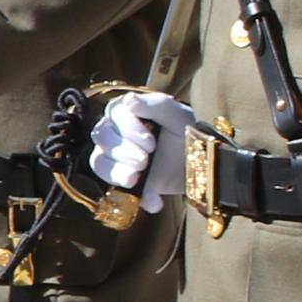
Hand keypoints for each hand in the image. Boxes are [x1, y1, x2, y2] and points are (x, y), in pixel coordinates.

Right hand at [86, 89, 193, 210]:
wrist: (203, 164)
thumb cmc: (189, 132)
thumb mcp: (179, 117)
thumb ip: (157, 105)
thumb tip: (128, 100)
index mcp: (129, 112)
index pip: (113, 113)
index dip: (128, 128)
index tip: (151, 141)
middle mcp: (116, 132)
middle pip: (101, 136)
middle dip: (123, 150)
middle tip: (146, 159)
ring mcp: (115, 157)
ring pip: (98, 161)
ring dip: (118, 171)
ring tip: (139, 175)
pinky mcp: (123, 179)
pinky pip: (112, 187)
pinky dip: (134, 196)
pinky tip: (154, 200)